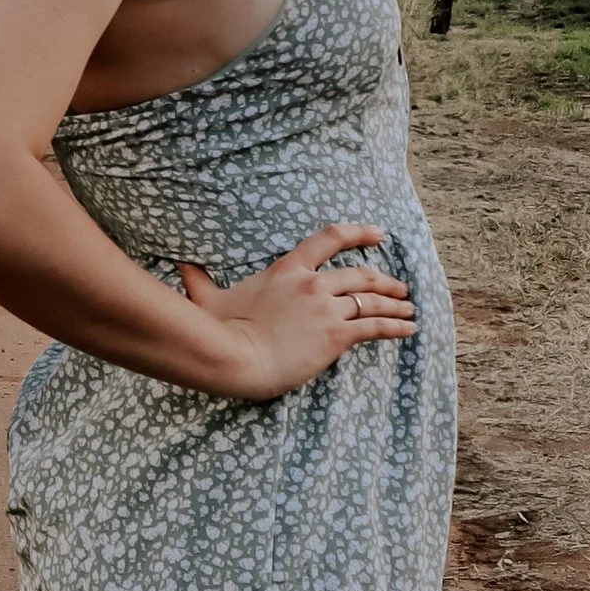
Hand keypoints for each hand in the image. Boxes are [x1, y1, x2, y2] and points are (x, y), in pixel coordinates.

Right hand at [176, 223, 417, 399]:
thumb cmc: (220, 329)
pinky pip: (375, 327)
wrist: (235, 356)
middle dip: (385, 280)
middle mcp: (312, 284)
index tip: (378, 234)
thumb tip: (180, 266)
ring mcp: (326, 309)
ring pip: (372, 300)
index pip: (329, 239)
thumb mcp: (208, 298)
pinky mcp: (335, 335)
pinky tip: (410, 328)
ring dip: (395, 304)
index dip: (358, 233)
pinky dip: (396, 327)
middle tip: (399, 287)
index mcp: (287, 269)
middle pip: (361, 275)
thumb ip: (198, 280)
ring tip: (409, 309)